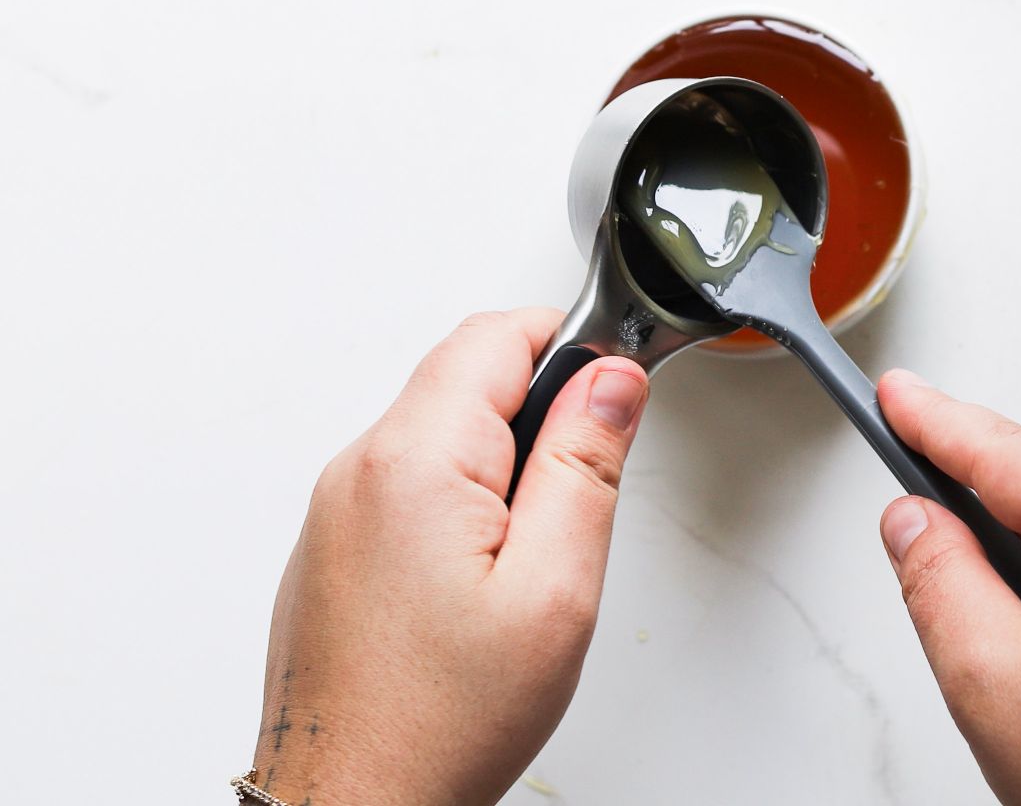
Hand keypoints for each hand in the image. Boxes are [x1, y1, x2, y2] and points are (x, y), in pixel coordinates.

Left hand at [249, 310, 649, 805]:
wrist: (351, 803)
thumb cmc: (441, 720)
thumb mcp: (554, 590)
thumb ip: (585, 465)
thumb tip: (610, 378)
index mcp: (415, 460)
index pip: (496, 334)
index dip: (570, 344)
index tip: (612, 392)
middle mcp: (360, 468)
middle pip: (465, 373)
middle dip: (539, 405)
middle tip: (577, 493)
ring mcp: (338, 506)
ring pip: (439, 426)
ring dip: (501, 454)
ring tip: (531, 551)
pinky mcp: (334, 542)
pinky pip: (408, 476)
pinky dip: (460, 492)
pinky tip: (482, 574)